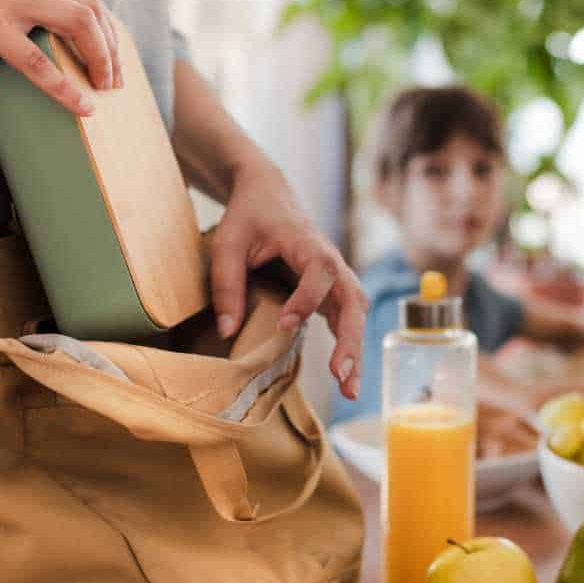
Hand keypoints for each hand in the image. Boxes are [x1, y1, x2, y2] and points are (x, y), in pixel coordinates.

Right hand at [0, 0, 121, 114]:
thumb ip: (11, 4)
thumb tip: (33, 44)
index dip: (106, 25)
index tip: (112, 53)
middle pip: (91, 7)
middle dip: (111, 46)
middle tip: (116, 79)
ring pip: (77, 24)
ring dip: (99, 60)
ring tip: (105, 89)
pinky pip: (37, 61)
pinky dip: (64, 87)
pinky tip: (81, 107)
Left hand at [207, 161, 367, 397]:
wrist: (268, 193)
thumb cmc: (248, 216)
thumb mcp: (227, 242)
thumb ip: (226, 284)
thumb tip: (227, 332)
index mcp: (307, 241)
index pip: (320, 271)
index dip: (307, 298)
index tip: (285, 324)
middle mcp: (331, 259)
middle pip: (353, 298)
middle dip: (350, 338)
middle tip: (340, 374)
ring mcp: (335, 275)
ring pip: (357, 313)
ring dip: (356, 350)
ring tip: (350, 389)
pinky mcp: (332, 288)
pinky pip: (348, 317)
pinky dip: (350, 346)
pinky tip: (346, 376)